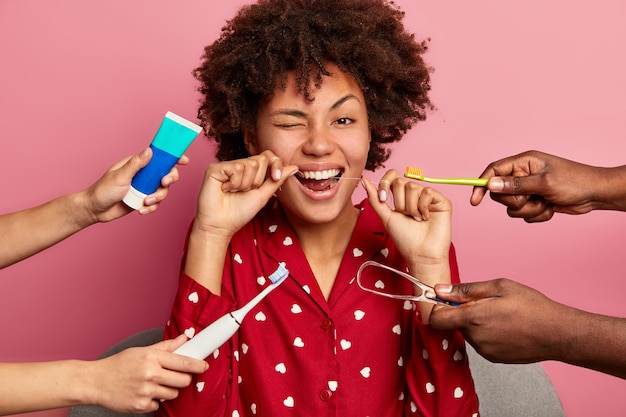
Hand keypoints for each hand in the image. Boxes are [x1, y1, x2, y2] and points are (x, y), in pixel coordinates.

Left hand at [83, 148, 189, 222]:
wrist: (94, 210)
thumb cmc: (102, 190)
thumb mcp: (120, 176)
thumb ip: (136, 164)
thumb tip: (150, 151)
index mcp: (137, 164)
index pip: (158, 157)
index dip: (172, 157)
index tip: (183, 160)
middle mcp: (143, 175)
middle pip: (166, 174)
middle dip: (169, 179)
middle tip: (164, 183)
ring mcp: (144, 188)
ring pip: (163, 191)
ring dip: (157, 197)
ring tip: (145, 202)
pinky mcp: (143, 200)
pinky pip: (155, 204)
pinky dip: (151, 208)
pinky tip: (141, 210)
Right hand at [89, 334, 207, 412]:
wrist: (95, 382)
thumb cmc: (119, 364)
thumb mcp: (142, 351)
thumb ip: (166, 347)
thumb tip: (184, 338)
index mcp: (152, 358)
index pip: (184, 362)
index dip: (198, 365)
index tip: (204, 366)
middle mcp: (150, 374)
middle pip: (183, 380)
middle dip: (183, 379)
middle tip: (175, 376)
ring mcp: (145, 392)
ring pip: (173, 394)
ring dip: (168, 390)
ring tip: (154, 384)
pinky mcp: (140, 406)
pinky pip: (158, 405)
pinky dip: (154, 401)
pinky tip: (143, 393)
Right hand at [193, 151, 297, 239]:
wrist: (221, 225)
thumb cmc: (239, 212)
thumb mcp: (263, 195)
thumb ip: (277, 180)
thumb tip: (295, 167)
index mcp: (249, 170)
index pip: (267, 156)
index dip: (274, 164)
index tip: (275, 177)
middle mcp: (238, 165)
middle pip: (260, 160)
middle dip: (257, 180)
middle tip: (245, 191)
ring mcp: (226, 165)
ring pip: (249, 164)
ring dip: (245, 184)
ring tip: (234, 191)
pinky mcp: (215, 168)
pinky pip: (236, 168)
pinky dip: (234, 183)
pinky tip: (225, 189)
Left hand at [362, 169, 452, 284]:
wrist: (420, 253)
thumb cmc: (404, 238)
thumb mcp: (385, 217)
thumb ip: (375, 199)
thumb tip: (364, 180)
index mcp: (401, 196)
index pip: (392, 176)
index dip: (385, 183)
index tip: (384, 199)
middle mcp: (415, 194)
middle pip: (400, 182)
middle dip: (398, 202)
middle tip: (405, 216)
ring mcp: (428, 197)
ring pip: (413, 187)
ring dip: (411, 207)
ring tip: (417, 220)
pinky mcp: (441, 200)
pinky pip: (427, 192)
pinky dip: (423, 206)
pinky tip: (426, 217)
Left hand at [429, 278, 568, 362]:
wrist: (558, 333)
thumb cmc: (532, 307)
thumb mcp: (498, 287)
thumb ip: (465, 290)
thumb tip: (440, 289)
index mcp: (472, 318)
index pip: (436, 319)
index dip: (437, 308)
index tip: (445, 300)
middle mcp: (475, 338)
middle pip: (453, 324)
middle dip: (462, 312)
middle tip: (485, 302)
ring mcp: (484, 351)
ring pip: (468, 332)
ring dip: (475, 323)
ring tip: (500, 314)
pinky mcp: (494, 358)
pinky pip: (480, 342)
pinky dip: (486, 333)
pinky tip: (505, 326)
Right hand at [469, 150, 601, 221]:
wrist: (595, 195)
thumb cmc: (574, 182)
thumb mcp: (544, 183)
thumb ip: (515, 185)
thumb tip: (491, 184)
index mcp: (523, 162)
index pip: (494, 171)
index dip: (482, 184)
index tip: (476, 200)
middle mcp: (523, 175)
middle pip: (500, 193)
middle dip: (515, 201)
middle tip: (532, 198)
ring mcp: (528, 189)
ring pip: (512, 207)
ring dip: (528, 210)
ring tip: (545, 203)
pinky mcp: (534, 202)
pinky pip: (523, 215)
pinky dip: (536, 215)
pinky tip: (551, 208)